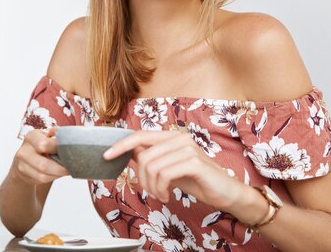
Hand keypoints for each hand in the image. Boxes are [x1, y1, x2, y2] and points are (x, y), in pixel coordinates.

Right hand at [12, 128, 68, 184]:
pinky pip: (40, 180)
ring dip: (57, 174)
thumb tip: (62, 133)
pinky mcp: (23, 175)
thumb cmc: (41, 145)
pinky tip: (57, 174)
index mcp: (31, 136)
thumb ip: (56, 133)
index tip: (70, 152)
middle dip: (60, 168)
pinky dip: (52, 178)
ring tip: (66, 171)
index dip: (59, 149)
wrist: (25, 158)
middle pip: (43, 165)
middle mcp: (24, 150)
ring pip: (42, 175)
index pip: (44, 144)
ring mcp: (21, 164)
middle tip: (71, 167)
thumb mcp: (47, 136)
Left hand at [104, 130, 243, 208]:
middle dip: (140, 178)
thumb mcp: (168, 168)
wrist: (224, 192)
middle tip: (150, 191)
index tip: (106, 156)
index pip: (140, 136)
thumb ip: (151, 158)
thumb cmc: (197, 179)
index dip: (121, 145)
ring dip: (151, 187)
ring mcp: (187, 148)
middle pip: (143, 155)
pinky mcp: (194, 161)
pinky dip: (161, 189)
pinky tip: (167, 195)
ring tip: (160, 194)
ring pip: (151, 166)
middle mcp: (179, 137)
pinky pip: (164, 174)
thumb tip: (127, 152)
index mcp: (171, 136)